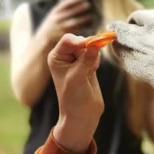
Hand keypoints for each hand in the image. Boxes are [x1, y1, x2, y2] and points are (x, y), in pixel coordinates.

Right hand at [37, 0, 93, 47]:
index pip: (65, 3)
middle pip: (70, 12)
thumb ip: (63, 8)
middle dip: (79, 8)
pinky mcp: (64, 35)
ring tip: (90, 16)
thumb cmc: (53, 23)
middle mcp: (57, 19)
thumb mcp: (54, 13)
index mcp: (55, 11)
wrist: (44, 37)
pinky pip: (74, 31)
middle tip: (88, 4)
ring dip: (83, 19)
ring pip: (73, 22)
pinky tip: (87, 25)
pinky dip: (82, 27)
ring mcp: (60, 27)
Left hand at [48, 34, 103, 153]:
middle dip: (88, 48)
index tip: (89, 47)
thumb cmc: (73, 98)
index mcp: (56, 57)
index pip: (68, 40)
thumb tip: (95, 44)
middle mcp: (64, 56)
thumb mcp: (77, 78)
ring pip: (89, 46)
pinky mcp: (87, 64)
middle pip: (80, 40)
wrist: (82, 114)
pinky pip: (95, 54)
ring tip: (90, 71)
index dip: (79, 41)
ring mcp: (76, 60)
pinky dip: (97, 60)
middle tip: (90, 64)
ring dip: (93, 56)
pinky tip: (93, 71)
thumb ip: (85, 60)